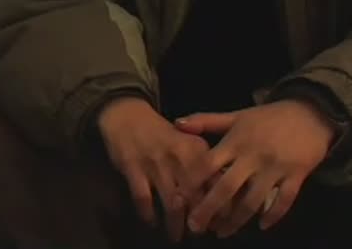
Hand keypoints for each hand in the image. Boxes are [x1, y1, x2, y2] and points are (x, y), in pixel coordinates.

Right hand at [96, 96, 210, 242]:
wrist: (127, 114)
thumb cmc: (162, 133)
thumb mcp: (189, 142)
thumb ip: (205, 164)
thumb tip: (224, 194)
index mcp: (196, 148)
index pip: (215, 181)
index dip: (220, 205)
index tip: (221, 221)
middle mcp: (178, 156)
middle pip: (195, 196)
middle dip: (199, 219)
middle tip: (199, 232)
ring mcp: (155, 163)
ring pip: (171, 202)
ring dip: (175, 223)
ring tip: (176, 236)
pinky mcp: (132, 167)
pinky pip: (143, 198)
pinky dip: (148, 213)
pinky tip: (151, 221)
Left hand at [173, 100, 335, 236]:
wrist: (311, 113)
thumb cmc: (268, 117)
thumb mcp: (237, 115)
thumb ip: (207, 121)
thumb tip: (177, 123)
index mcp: (236, 141)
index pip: (208, 163)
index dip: (193, 182)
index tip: (180, 199)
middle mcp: (253, 156)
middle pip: (227, 187)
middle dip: (209, 209)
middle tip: (195, 227)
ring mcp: (275, 167)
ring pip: (253, 200)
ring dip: (237, 220)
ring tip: (223, 232)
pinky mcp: (296, 175)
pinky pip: (284, 200)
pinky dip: (273, 215)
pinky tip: (261, 226)